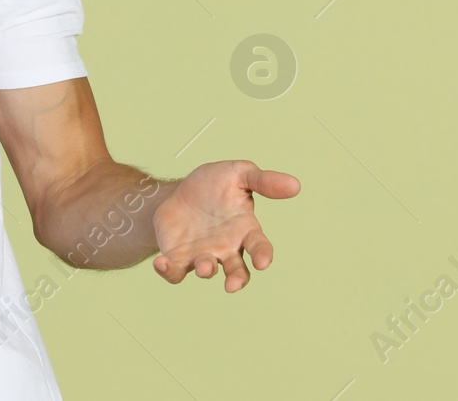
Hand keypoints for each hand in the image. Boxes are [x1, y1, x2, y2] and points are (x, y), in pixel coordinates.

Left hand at [152, 160, 299, 292]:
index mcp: (245, 230)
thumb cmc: (215, 184)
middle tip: (232, 284)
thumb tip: (295, 185)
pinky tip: (162, 264)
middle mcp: (227, 248)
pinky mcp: (179, 258)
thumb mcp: (240, 173)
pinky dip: (168, 272)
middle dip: (237, 279)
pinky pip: (175, 272)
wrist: (180, 191)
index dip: (263, 255)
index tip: (263, 262)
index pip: (259, 246)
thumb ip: (264, 181)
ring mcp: (203, 255)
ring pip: (207, 272)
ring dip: (206, 271)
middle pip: (237, 271)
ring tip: (205, 266)